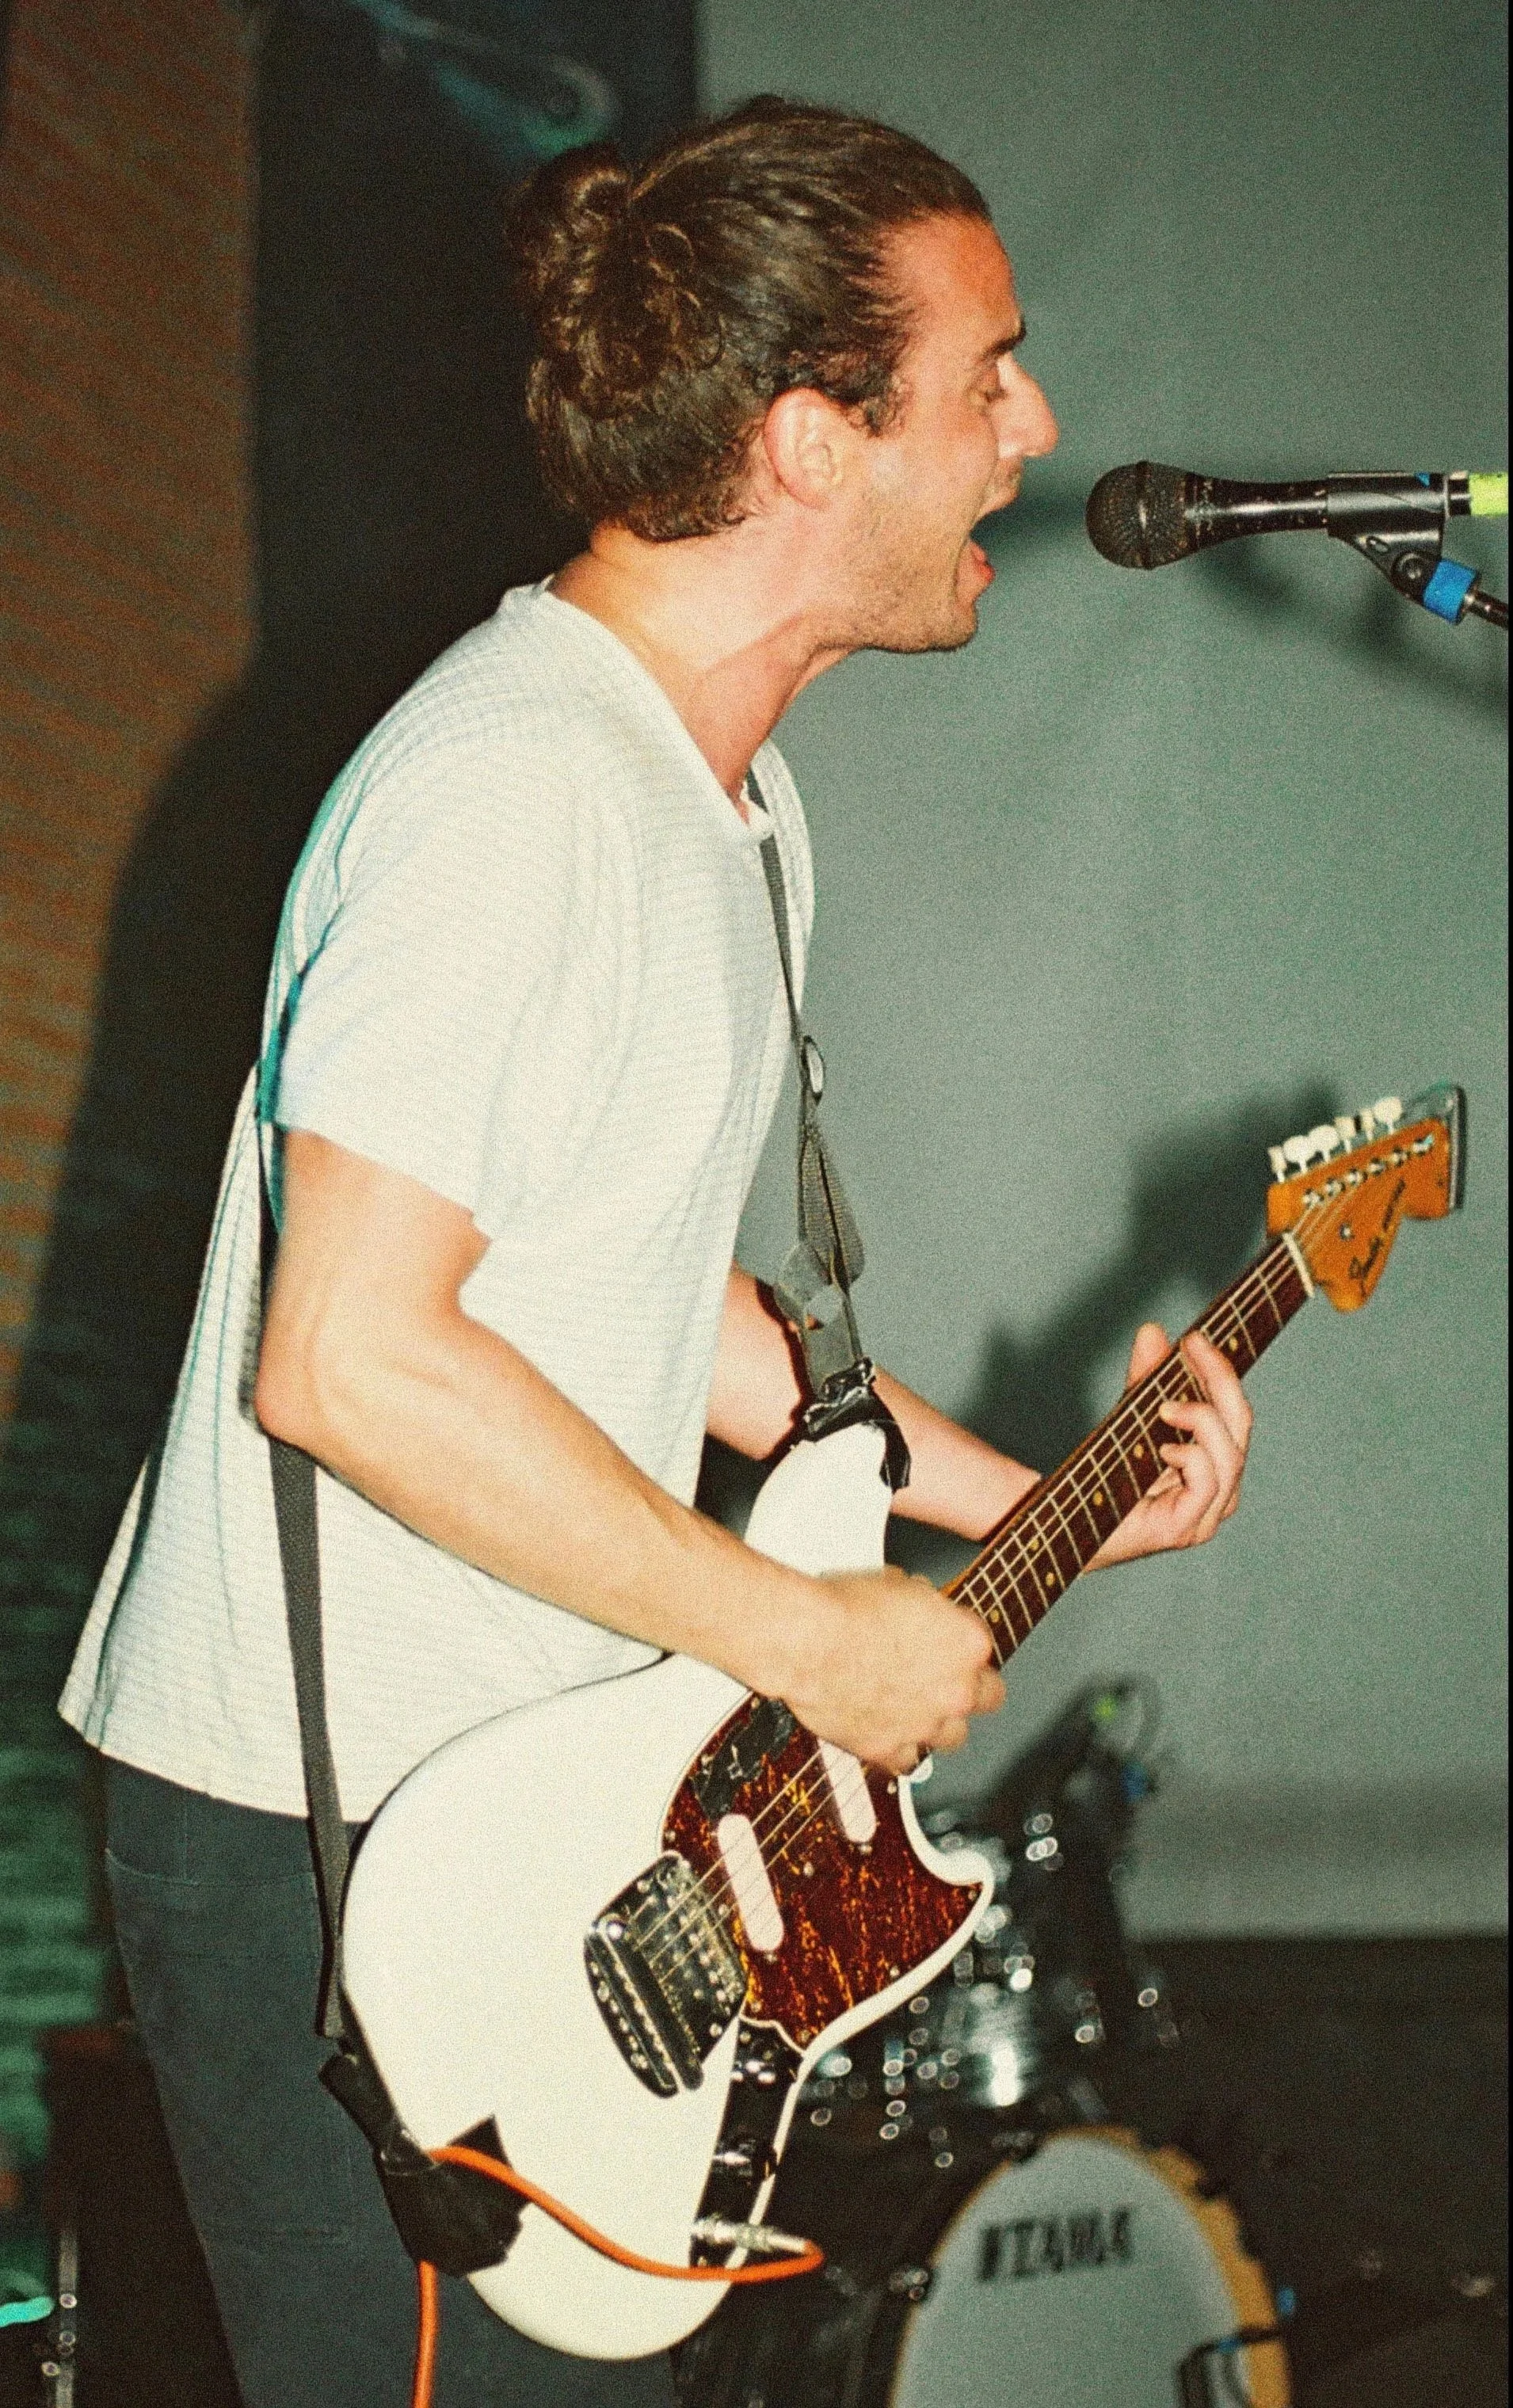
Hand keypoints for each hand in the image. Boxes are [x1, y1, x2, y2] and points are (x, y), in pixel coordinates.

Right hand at [776, 1566, 1003, 1775]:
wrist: (810, 1642)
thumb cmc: (846, 1608)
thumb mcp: (898, 1583)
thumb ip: (924, 1605)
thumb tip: (921, 1607)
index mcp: (968, 1642)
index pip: (982, 1646)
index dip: (960, 1642)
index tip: (943, 1640)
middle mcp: (957, 1689)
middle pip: (989, 1697)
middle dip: (970, 1687)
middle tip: (945, 1677)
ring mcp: (926, 1724)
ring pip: (955, 1735)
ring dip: (940, 1722)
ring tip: (917, 1708)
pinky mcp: (889, 1749)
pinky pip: (907, 1761)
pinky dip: (900, 1749)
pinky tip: (888, 1732)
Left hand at [1090, 1323, 1251, 1566]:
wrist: (1070, 1526)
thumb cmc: (1108, 1476)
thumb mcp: (1131, 1418)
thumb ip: (1144, 1379)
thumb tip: (1152, 1331)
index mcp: (1215, 1462)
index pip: (1234, 1410)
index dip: (1221, 1371)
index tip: (1196, 1337)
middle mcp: (1220, 1490)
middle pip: (1240, 1425)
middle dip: (1219, 1378)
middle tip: (1190, 1346)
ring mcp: (1207, 1514)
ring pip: (1230, 1455)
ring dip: (1202, 1419)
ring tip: (1165, 1406)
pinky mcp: (1185, 1529)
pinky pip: (1208, 1485)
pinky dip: (1192, 1458)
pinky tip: (1165, 1448)